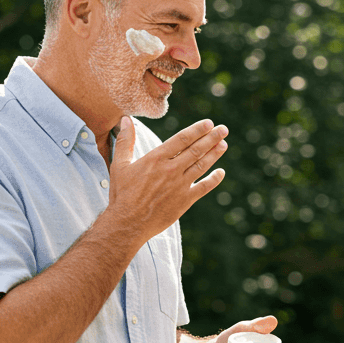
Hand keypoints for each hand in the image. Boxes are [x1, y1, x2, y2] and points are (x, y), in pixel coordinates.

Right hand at [107, 117, 228, 241]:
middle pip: (196, 150)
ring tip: (224, 144)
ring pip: (202, 165)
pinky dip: (214, 179)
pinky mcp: (185, 201)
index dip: (197, 130)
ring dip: (214, 154)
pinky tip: (221, 172)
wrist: (128, 223)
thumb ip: (125, 141)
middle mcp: (171, 169)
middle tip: (223, 129)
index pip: (182, 139)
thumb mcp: (119, 164)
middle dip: (211, 138)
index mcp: (156, 158)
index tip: (209, 123)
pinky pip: (204, 188)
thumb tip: (125, 119)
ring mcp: (180, 185)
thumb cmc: (122, 194)